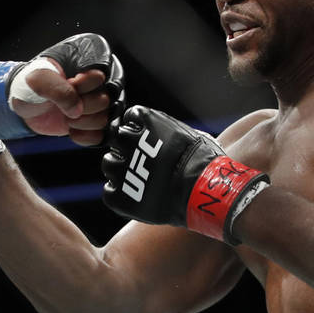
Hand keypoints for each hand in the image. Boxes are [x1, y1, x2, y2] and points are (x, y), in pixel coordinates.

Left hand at [0, 33, 122, 145]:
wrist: (24, 105)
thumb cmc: (30, 86)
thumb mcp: (38, 80)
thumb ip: (58, 90)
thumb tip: (77, 108)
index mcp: (85, 67)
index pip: (100, 77)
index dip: (83, 87)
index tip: (69, 86)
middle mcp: (94, 86)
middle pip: (105, 100)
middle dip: (82, 108)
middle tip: (64, 106)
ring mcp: (94, 105)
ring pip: (105, 118)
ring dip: (83, 123)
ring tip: (66, 118)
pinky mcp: (91, 123)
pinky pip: (101, 135)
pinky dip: (86, 137)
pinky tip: (72, 130)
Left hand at [101, 106, 268, 243]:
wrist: (204, 193)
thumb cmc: (204, 163)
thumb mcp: (190, 134)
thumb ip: (166, 131)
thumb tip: (160, 132)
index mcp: (148, 122)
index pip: (130, 117)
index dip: (138, 128)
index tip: (145, 137)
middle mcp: (130, 142)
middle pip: (116, 139)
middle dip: (126, 147)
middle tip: (140, 159)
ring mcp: (123, 169)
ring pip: (109, 163)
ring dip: (119, 168)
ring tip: (137, 178)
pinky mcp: (120, 196)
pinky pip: (109, 191)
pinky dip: (119, 193)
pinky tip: (136, 195)